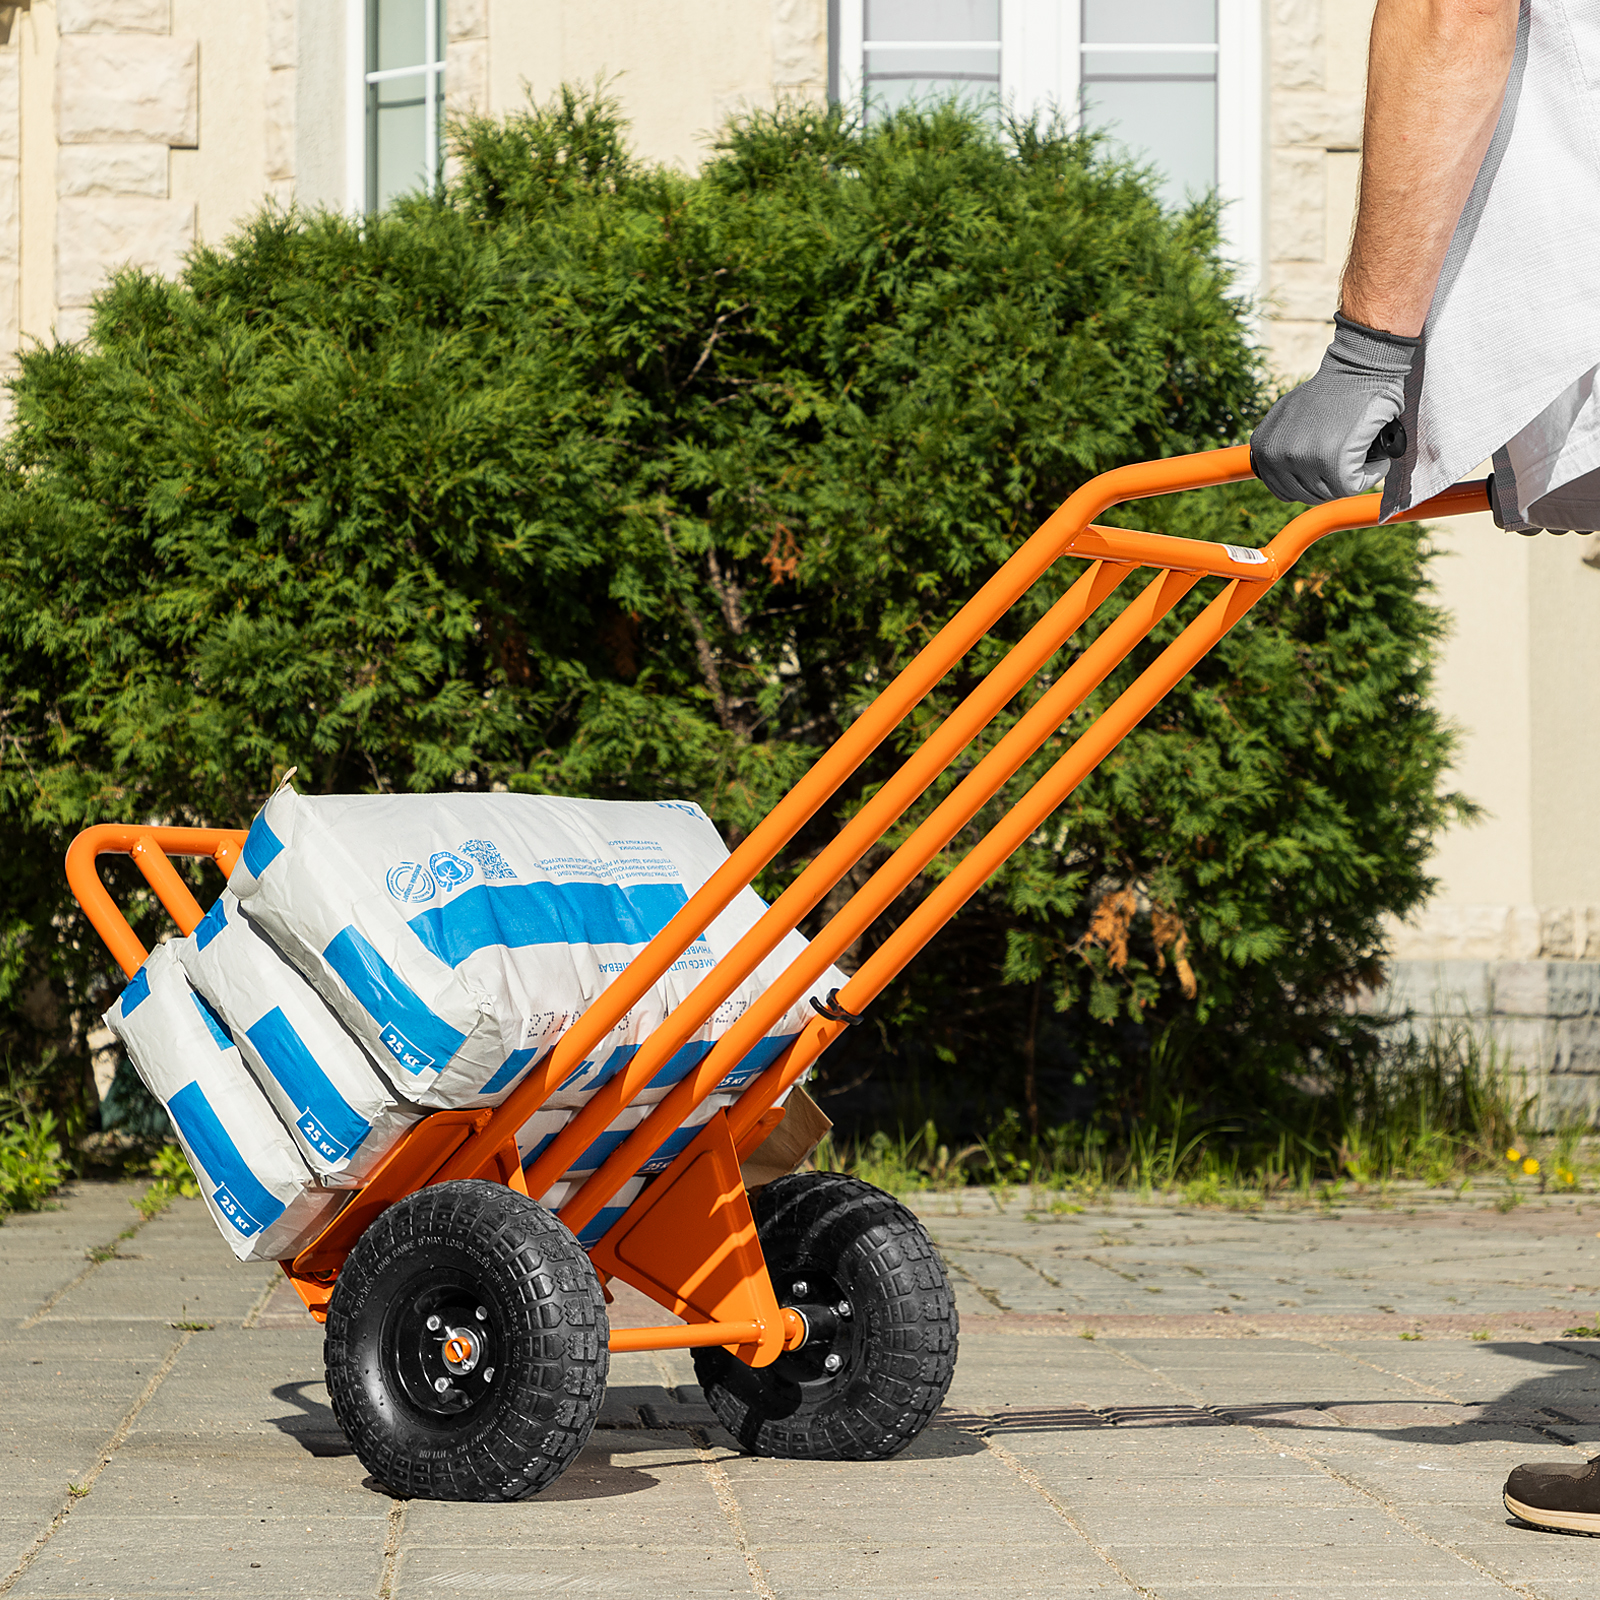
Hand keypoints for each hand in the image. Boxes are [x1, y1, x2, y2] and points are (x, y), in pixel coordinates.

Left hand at [1249, 314, 1417, 503]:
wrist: (1358, 367)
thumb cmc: (1331, 389)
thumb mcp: (1287, 415)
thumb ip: (1280, 443)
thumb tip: (1280, 471)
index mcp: (1263, 447)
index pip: (1283, 489)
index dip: (1309, 483)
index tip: (1326, 468)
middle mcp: (1277, 456)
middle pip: (1307, 494)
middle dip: (1331, 482)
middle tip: (1349, 458)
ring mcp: (1303, 460)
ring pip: (1331, 492)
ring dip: (1352, 477)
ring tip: (1360, 451)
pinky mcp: (1333, 462)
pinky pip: (1354, 486)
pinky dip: (1371, 473)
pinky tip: (1374, 457)